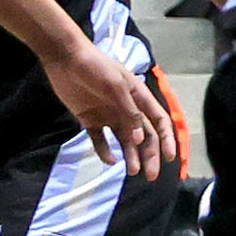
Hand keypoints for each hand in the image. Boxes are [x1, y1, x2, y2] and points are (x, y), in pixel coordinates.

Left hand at [41, 35, 175, 177]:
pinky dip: (106, 152)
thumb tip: (140, 139)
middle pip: (143, 135)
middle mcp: (126, 108)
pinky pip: (101, 140)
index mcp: (138, 97)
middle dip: (150, 155)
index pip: (158, 120)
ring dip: (131, 156)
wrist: (66, 60)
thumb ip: (129, 112)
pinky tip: (110, 161)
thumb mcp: (116, 86)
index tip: (169, 157)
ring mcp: (109, 115)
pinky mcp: (90, 119)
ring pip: (125, 141)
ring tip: (133, 171)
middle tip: (150, 175)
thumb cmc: (96, 68)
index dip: (166, 138)